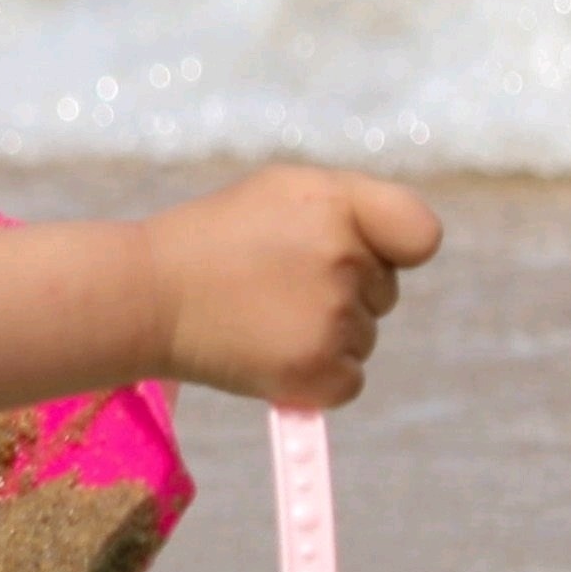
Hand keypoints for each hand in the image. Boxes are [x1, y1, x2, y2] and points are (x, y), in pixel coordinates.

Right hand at [146, 167, 441, 412]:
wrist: (149, 295)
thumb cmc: (215, 238)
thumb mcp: (282, 192)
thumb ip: (349, 208)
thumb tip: (399, 249)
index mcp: (338, 205)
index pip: (421, 235)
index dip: (398, 249)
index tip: (370, 255)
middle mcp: (344, 259)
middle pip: (385, 292)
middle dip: (346, 291)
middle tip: (276, 285)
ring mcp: (333, 318)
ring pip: (364, 338)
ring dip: (327, 334)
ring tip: (262, 317)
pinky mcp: (319, 371)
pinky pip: (349, 379)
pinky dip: (318, 376)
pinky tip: (270, 352)